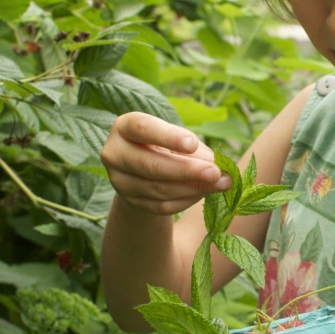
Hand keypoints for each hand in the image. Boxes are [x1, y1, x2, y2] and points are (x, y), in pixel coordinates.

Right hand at [101, 112, 229, 214]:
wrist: (143, 169)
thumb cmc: (163, 144)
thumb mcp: (174, 137)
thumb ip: (193, 148)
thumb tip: (218, 166)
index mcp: (124, 127)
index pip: (143, 129)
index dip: (168, 137)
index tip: (192, 144)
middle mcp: (114, 154)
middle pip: (150, 165)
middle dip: (187, 170)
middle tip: (215, 172)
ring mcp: (120, 182)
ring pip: (159, 189)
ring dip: (193, 187)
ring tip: (220, 183)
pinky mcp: (131, 203)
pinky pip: (162, 206)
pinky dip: (187, 200)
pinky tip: (204, 192)